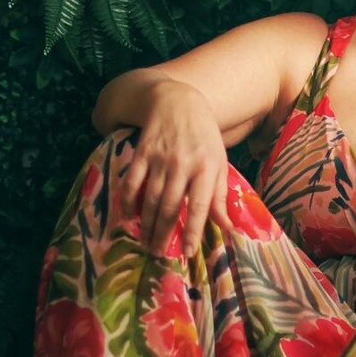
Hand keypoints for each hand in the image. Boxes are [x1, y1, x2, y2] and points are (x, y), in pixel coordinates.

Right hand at [122, 80, 233, 257]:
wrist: (177, 102)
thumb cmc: (204, 138)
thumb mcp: (218, 163)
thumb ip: (220, 196)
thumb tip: (227, 227)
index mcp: (207, 168)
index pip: (201, 205)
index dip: (194, 230)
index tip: (187, 252)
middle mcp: (183, 165)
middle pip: (172, 206)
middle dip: (164, 233)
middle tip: (158, 254)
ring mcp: (160, 159)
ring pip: (152, 198)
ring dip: (147, 224)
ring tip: (146, 243)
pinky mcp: (142, 153)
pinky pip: (132, 182)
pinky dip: (128, 201)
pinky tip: (128, 217)